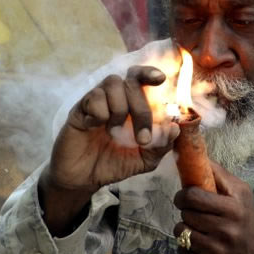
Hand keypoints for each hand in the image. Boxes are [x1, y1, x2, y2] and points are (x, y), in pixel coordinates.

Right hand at [42, 66, 178, 234]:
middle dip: (142, 109)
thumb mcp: (144, 160)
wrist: (84, 180)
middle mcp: (115, 98)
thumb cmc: (114, 164)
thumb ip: (161, 145)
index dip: (150, 73)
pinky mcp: (79, 109)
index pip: (141, 77)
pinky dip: (100, 112)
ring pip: (113, 83)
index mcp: (132, 105)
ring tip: (115, 132)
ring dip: (121, 108)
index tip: (160, 79)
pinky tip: (96, 127)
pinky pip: (93, 97)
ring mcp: (96, 101)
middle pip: (132, 81)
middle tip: (142, 139)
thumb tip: (175, 127)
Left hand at [173, 161, 253, 253]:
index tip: (185, 196)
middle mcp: (225, 231)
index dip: (184, 195)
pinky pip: (182, 250)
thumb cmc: (248, 221)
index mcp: (233, 208)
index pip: (194, 196)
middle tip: (193, 212)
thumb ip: (219, 175)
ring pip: (181, 232)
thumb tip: (197, 157)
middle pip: (186, 214)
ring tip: (197, 229)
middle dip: (186, 211)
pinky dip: (187, 247)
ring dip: (185, 228)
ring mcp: (215, 252)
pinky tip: (201, 245)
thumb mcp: (242, 194)